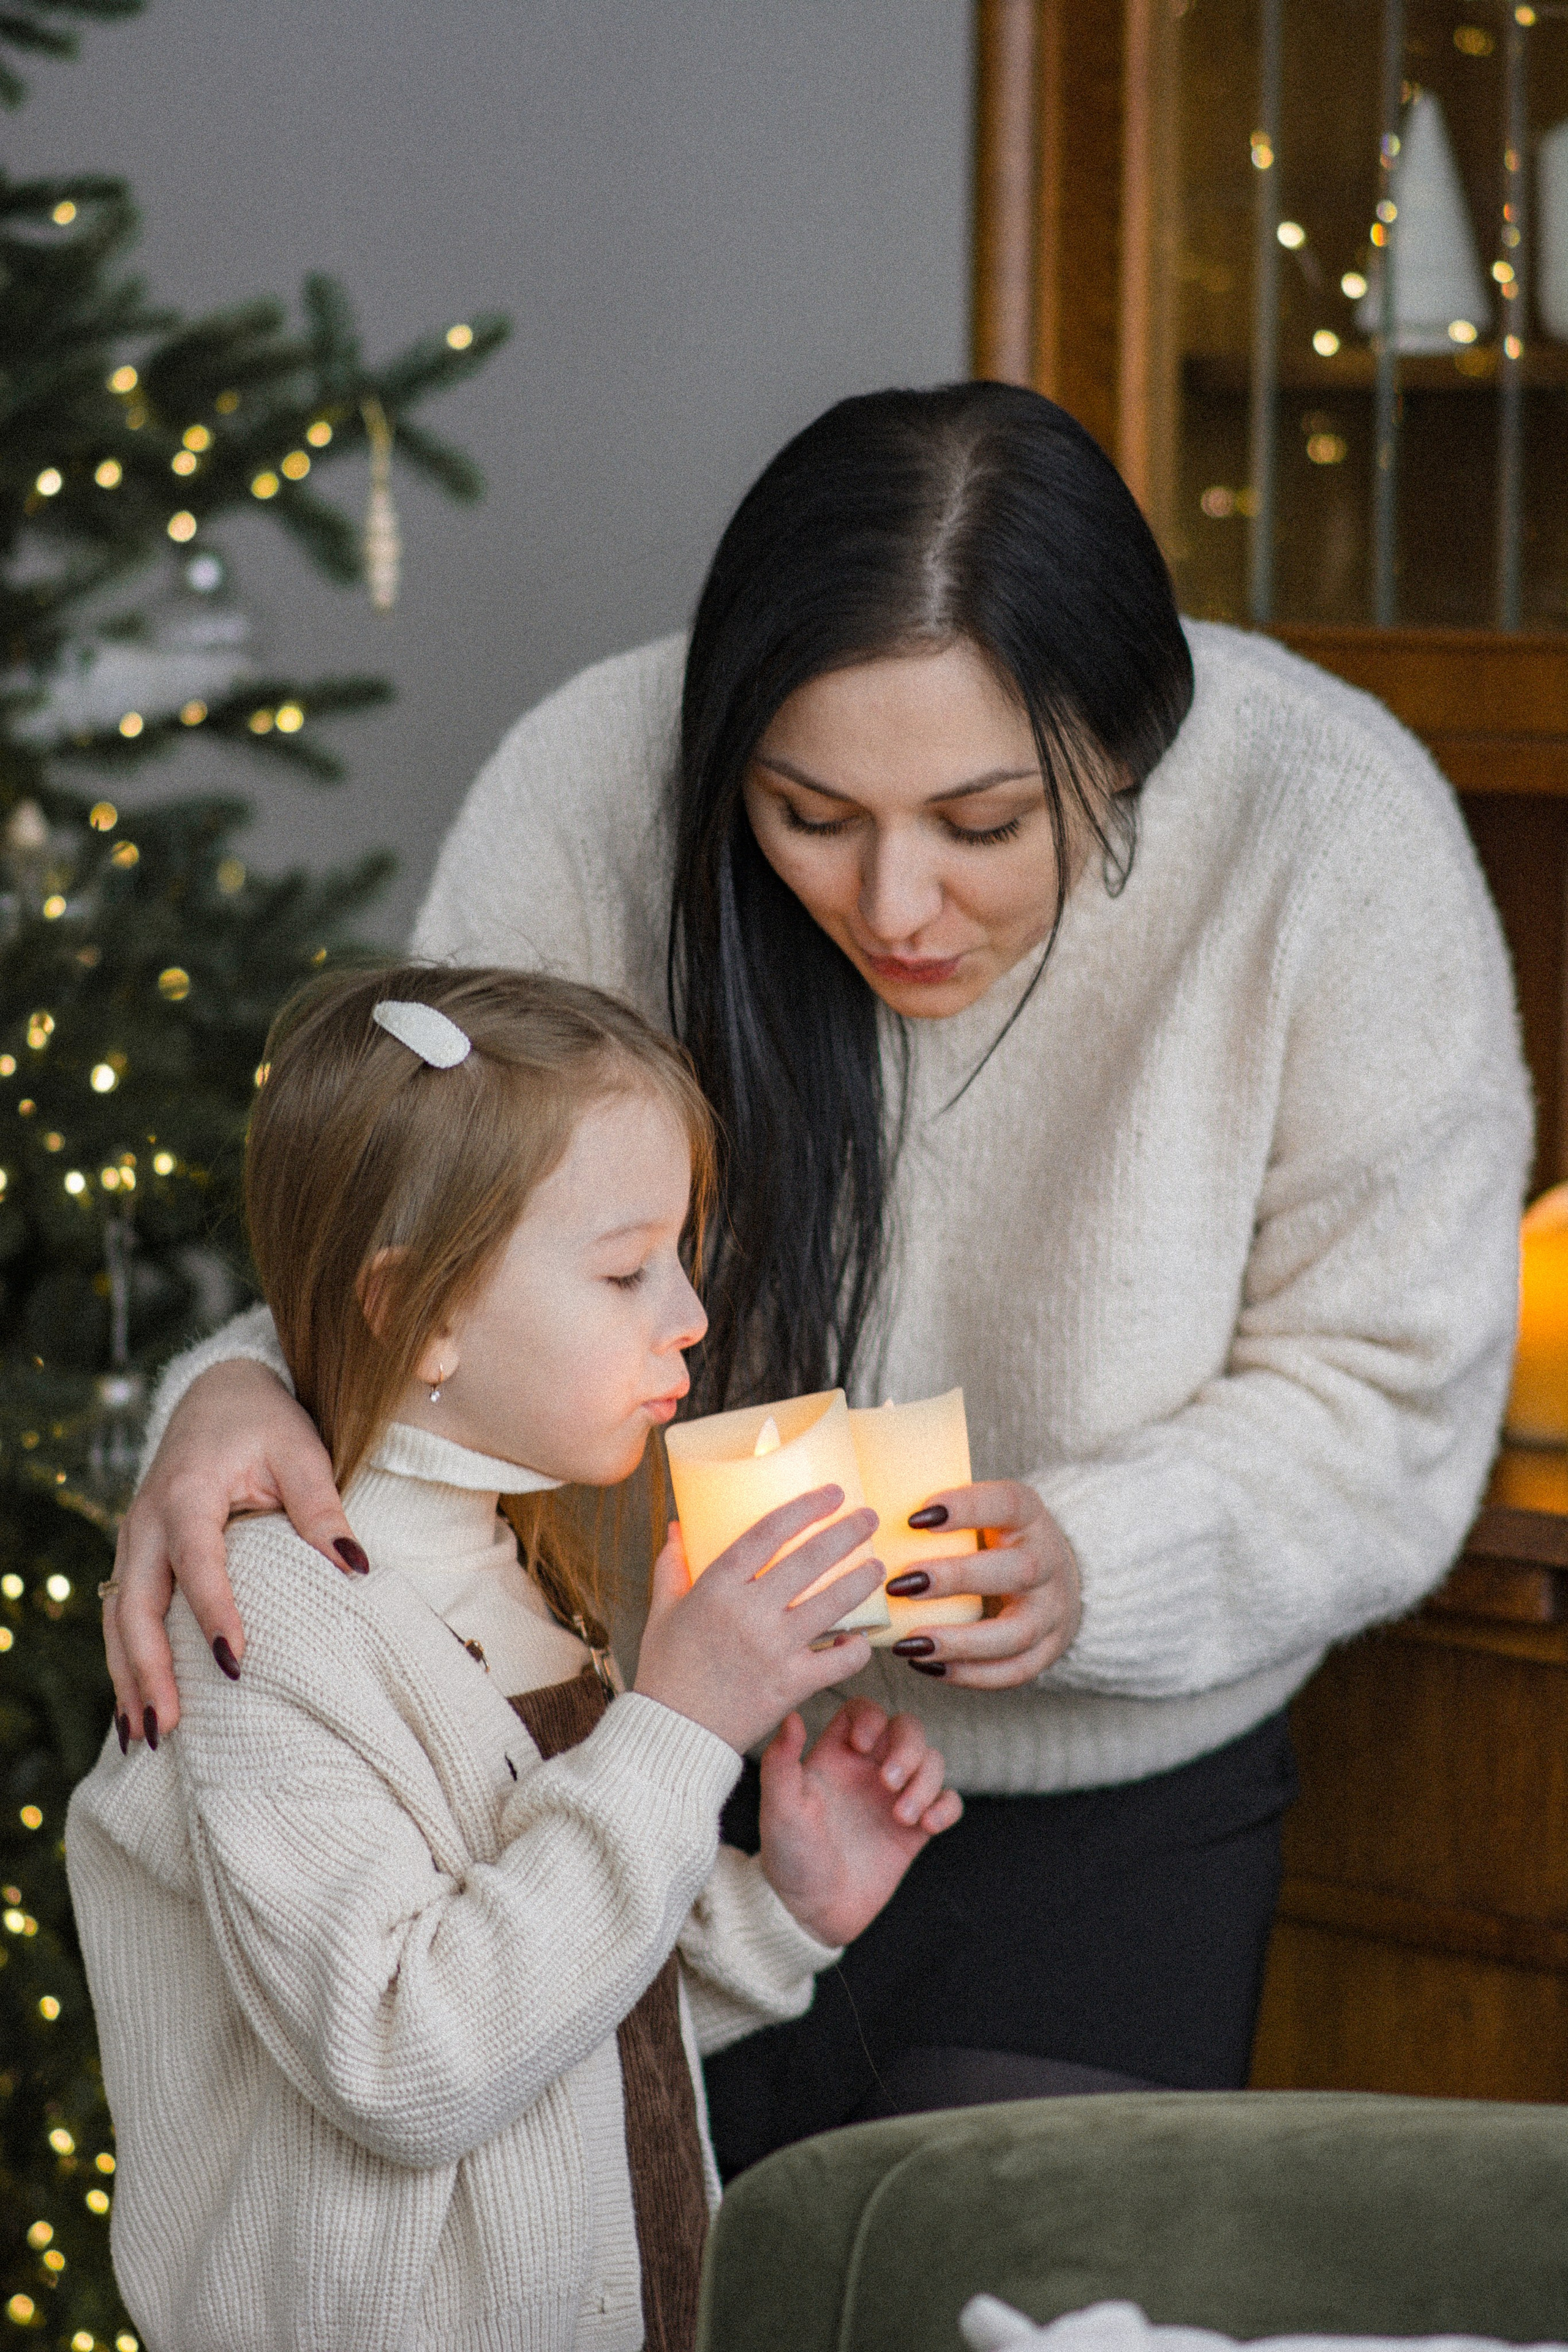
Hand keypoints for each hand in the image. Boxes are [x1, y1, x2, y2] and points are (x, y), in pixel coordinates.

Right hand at [106, 1360, 362, 1743]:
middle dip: (148, 1667)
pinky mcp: (134, 1554)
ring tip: (146, 1736)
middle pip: (135, 1603)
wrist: (218, 1390)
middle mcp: (147, 1520)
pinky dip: (123, 1661)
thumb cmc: (266, 1421)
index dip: (212, 1610)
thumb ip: (322, 1509)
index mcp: (188, 1492)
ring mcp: (133, 1539)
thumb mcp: (302, 1452)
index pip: (196, 1560)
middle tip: (170, 1725)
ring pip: (116, 1616)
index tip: (235, 1660)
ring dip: (127, 1677)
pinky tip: (137, 1708)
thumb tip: (357, 1568)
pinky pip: (118, 1613)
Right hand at [633, 1495, 884, 1755]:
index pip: (767, 1533)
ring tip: (877, 1566)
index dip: (804, 1508)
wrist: (675, 1733)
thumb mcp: (662, 1612)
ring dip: (862, 1579)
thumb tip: (676, 1527)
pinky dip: (857, 1648)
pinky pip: (840, 1661)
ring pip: (833, 1603)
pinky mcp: (793, 1684)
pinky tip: (860, 1637)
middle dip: (847, 1532)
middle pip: (810, 1559)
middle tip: (869, 1518)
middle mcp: (748, 1612)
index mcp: (716, 1588)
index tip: (832, 1493)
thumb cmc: (667, 1672)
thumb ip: (672, 1566)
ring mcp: (774, 1648)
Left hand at [757, 1697, 961, 1944]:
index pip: (864, 1711)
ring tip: (903, 1816)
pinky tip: (927, 1825)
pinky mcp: (914, 1830)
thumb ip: (781, 1761)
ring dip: (926, 1781)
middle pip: (907, 1728)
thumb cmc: (788, 1857)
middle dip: (908, 1748)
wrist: (810, 1912)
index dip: (871, 1717)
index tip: (862, 1745)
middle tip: (889, 1782)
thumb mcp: (780, 1807)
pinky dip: (946, 1806)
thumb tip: (792, 1716)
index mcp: (835, 1756)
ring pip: (932, 1761)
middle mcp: (868, 1770)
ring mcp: (894, 1799)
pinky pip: (948, 1801)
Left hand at [884, 1481, 1081, 1688]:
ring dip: (960, 1641)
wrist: (1058, 1576)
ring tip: (910, 1644)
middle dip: (957, 1579)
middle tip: (900, 1585)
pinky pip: (1015, 1671)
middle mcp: (1049, 1562)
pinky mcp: (1048, 1649)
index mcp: (1030, 1516)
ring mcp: (1053, 1611)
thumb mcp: (984, 1512)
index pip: (1008, 1503)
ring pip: (1017, 1632)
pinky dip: (971, 1675)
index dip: (966, 1509)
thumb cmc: (998, 1538)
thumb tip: (864, 1510)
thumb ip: (940, 1513)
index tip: (915, 1518)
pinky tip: (929, 1666)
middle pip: (1017, 1571)